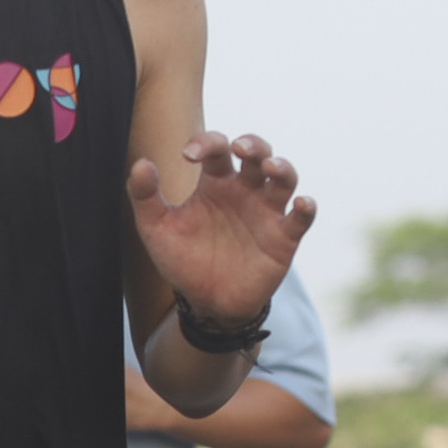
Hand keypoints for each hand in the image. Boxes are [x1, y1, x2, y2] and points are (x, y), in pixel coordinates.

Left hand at [128, 133, 314, 336]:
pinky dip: (306, 208)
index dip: (205, 143)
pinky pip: (302, 218)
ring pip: (284, 177)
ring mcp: (266, 212)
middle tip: (238, 147)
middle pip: (257, 152)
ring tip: (270, 167)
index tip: (187, 154)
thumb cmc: (183, 261)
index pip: (216, 148)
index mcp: (215, 182)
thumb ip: (144, 196)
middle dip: (252, 144)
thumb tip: (141, 163)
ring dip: (282, 167)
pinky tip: (301, 203)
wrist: (206, 303)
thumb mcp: (156, 229)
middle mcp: (244, 190)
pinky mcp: (284, 238)